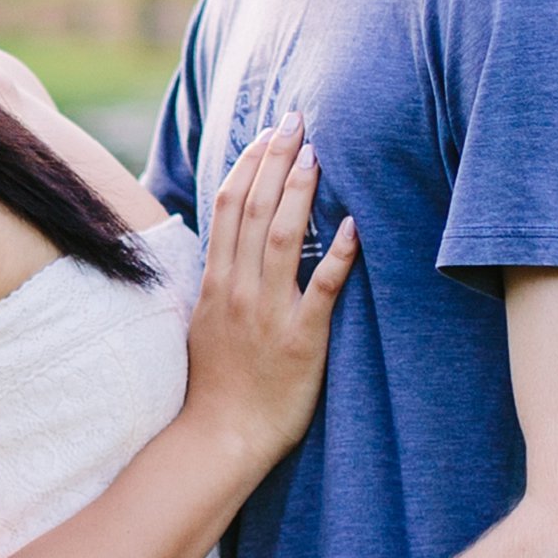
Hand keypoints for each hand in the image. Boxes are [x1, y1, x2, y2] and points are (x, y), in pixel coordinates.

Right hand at [184, 123, 357, 473]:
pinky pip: (321, 289)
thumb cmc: (217, 386)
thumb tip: (222, 248)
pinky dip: (337, 255)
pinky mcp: (301, 339)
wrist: (222, 437)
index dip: (248, 165)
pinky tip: (355, 225)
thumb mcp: (202, 325)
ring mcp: (268, 313)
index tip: (266, 135)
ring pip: (281, 237)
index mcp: (215, 283)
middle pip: (254, 209)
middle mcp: (238, 289)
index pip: (227, 207)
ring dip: (300, 191)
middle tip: (296, 121)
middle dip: (275, 160)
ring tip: (318, 154)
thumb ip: (214, 283)